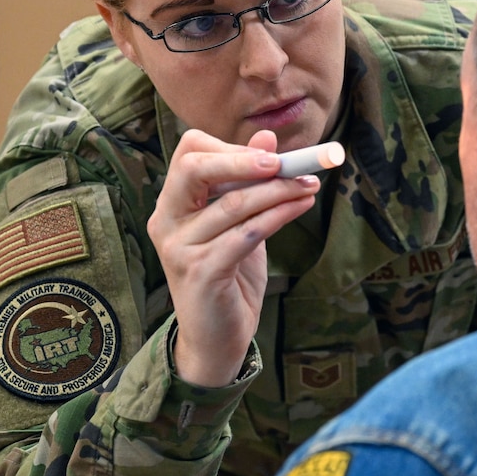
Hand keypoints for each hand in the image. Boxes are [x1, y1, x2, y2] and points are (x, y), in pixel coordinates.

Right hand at [148, 128, 320, 386]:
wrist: (216, 339)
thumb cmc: (228, 274)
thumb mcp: (238, 222)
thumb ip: (246, 182)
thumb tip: (267, 137)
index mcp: (171, 203)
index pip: (189, 152)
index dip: (232, 148)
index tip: (271, 156)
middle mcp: (166, 221)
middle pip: (194, 169)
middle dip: (244, 160)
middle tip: (285, 163)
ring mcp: (179, 248)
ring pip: (232, 204)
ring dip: (278, 190)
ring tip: (310, 186)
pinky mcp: (201, 273)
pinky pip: (245, 234)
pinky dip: (277, 216)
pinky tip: (300, 207)